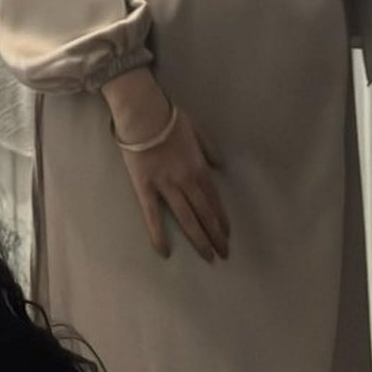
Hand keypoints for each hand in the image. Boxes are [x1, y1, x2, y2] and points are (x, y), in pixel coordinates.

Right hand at [119, 108, 229, 262]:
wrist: (143, 113)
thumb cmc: (168, 118)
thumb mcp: (197, 129)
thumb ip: (209, 148)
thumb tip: (220, 165)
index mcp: (200, 167)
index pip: (215, 200)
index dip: (222, 219)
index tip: (228, 235)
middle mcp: (188, 181)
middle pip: (206, 213)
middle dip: (216, 236)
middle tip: (224, 254)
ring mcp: (167, 186)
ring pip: (187, 219)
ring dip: (199, 240)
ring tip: (208, 258)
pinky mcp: (145, 189)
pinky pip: (153, 216)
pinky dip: (159, 235)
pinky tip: (164, 252)